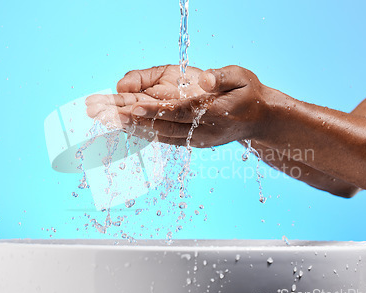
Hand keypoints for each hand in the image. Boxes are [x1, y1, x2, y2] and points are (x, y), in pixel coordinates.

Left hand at [86, 65, 266, 146]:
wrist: (260, 121)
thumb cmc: (249, 95)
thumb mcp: (242, 78)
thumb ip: (222, 77)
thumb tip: (204, 79)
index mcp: (213, 113)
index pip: (179, 111)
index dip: (155, 110)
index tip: (133, 106)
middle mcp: (201, 131)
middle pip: (162, 126)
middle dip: (132, 119)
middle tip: (105, 113)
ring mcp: (195, 140)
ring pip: (158, 135)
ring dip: (132, 127)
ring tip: (106, 119)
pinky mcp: (191, 142)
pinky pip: (163, 138)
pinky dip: (142, 132)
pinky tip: (124, 126)